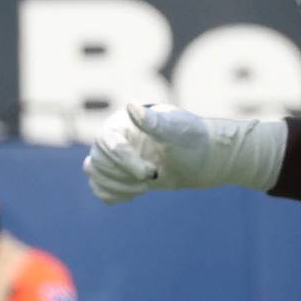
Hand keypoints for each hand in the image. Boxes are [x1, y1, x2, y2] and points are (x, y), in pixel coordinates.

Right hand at [83, 103, 285, 203]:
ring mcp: (114, 157)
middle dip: (123, 175)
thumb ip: (153, 122)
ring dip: (117, 186)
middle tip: (153, 177)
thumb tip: (131, 106)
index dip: (124, 161)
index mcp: (123, 123)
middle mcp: (114, 138)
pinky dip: (113, 194)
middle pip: (97, 161)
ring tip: (145, 187)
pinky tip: (137, 192)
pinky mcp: (118, 174)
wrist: (205, 158)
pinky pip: (100, 188)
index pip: (107, 143)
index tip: (150, 173)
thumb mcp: (177, 131)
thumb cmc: (194, 140)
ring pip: (95, 175)